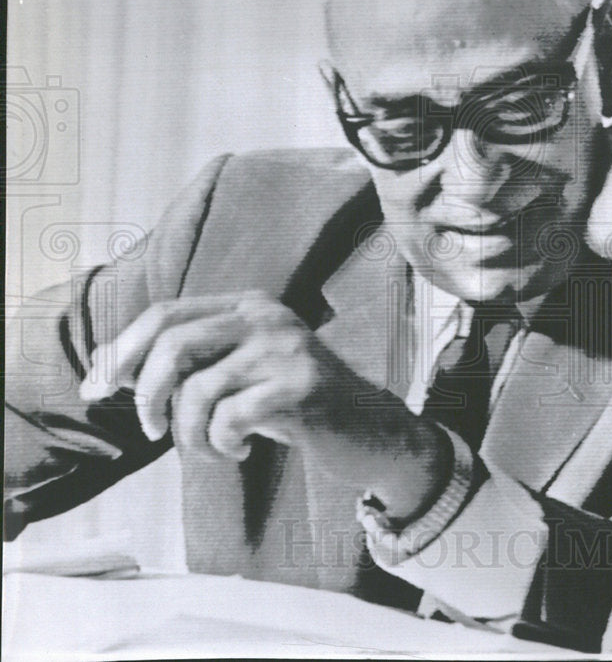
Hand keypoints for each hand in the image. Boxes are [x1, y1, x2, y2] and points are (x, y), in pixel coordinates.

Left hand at [83, 292, 393, 463]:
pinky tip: (241, 450)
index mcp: (248, 305)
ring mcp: (287, 349)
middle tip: (150, 431)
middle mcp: (267, 316)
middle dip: (146, 395)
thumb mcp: (238, 374)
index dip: (122, 351)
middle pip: (173, 344)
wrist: (369, 431)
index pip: (166, 314)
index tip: (96, 389)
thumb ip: (186, 365)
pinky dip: (221, 445)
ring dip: (190, 435)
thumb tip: (103, 370)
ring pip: (198, 391)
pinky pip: (230, 419)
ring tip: (211, 449)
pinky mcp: (302, 387)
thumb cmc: (294, 405)